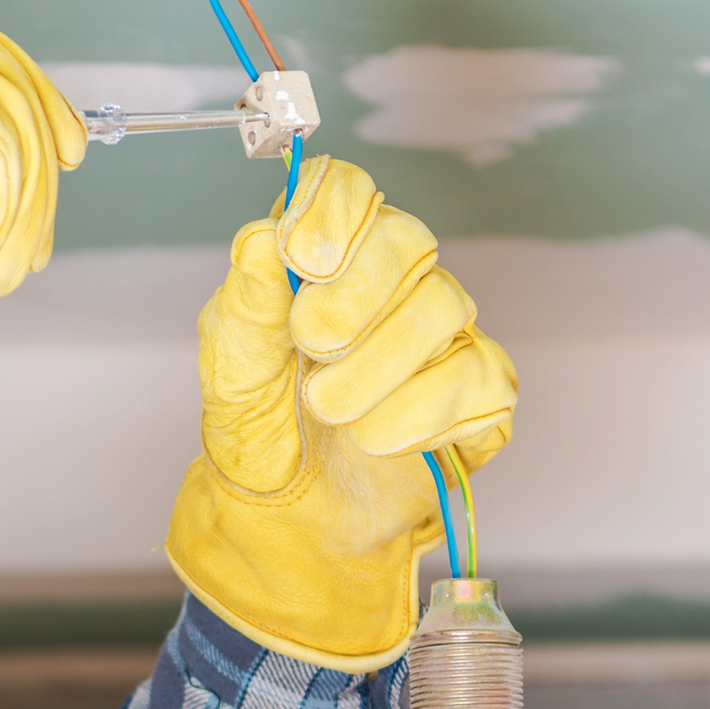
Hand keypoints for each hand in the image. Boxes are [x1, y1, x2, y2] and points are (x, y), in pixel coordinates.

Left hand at [165, 157, 516, 669]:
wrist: (290, 515)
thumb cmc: (264, 427)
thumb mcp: (231, 369)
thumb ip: (245, 305)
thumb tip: (260, 239)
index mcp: (329, 261)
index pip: (347, 194)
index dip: (331, 214)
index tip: (302, 260)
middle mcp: (395, 285)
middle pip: (407, 241)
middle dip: (355, 295)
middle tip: (312, 346)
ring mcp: (442, 336)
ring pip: (442, 310)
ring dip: (377, 366)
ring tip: (329, 411)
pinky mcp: (478, 394)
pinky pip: (478, 379)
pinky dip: (422, 412)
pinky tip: (377, 437)